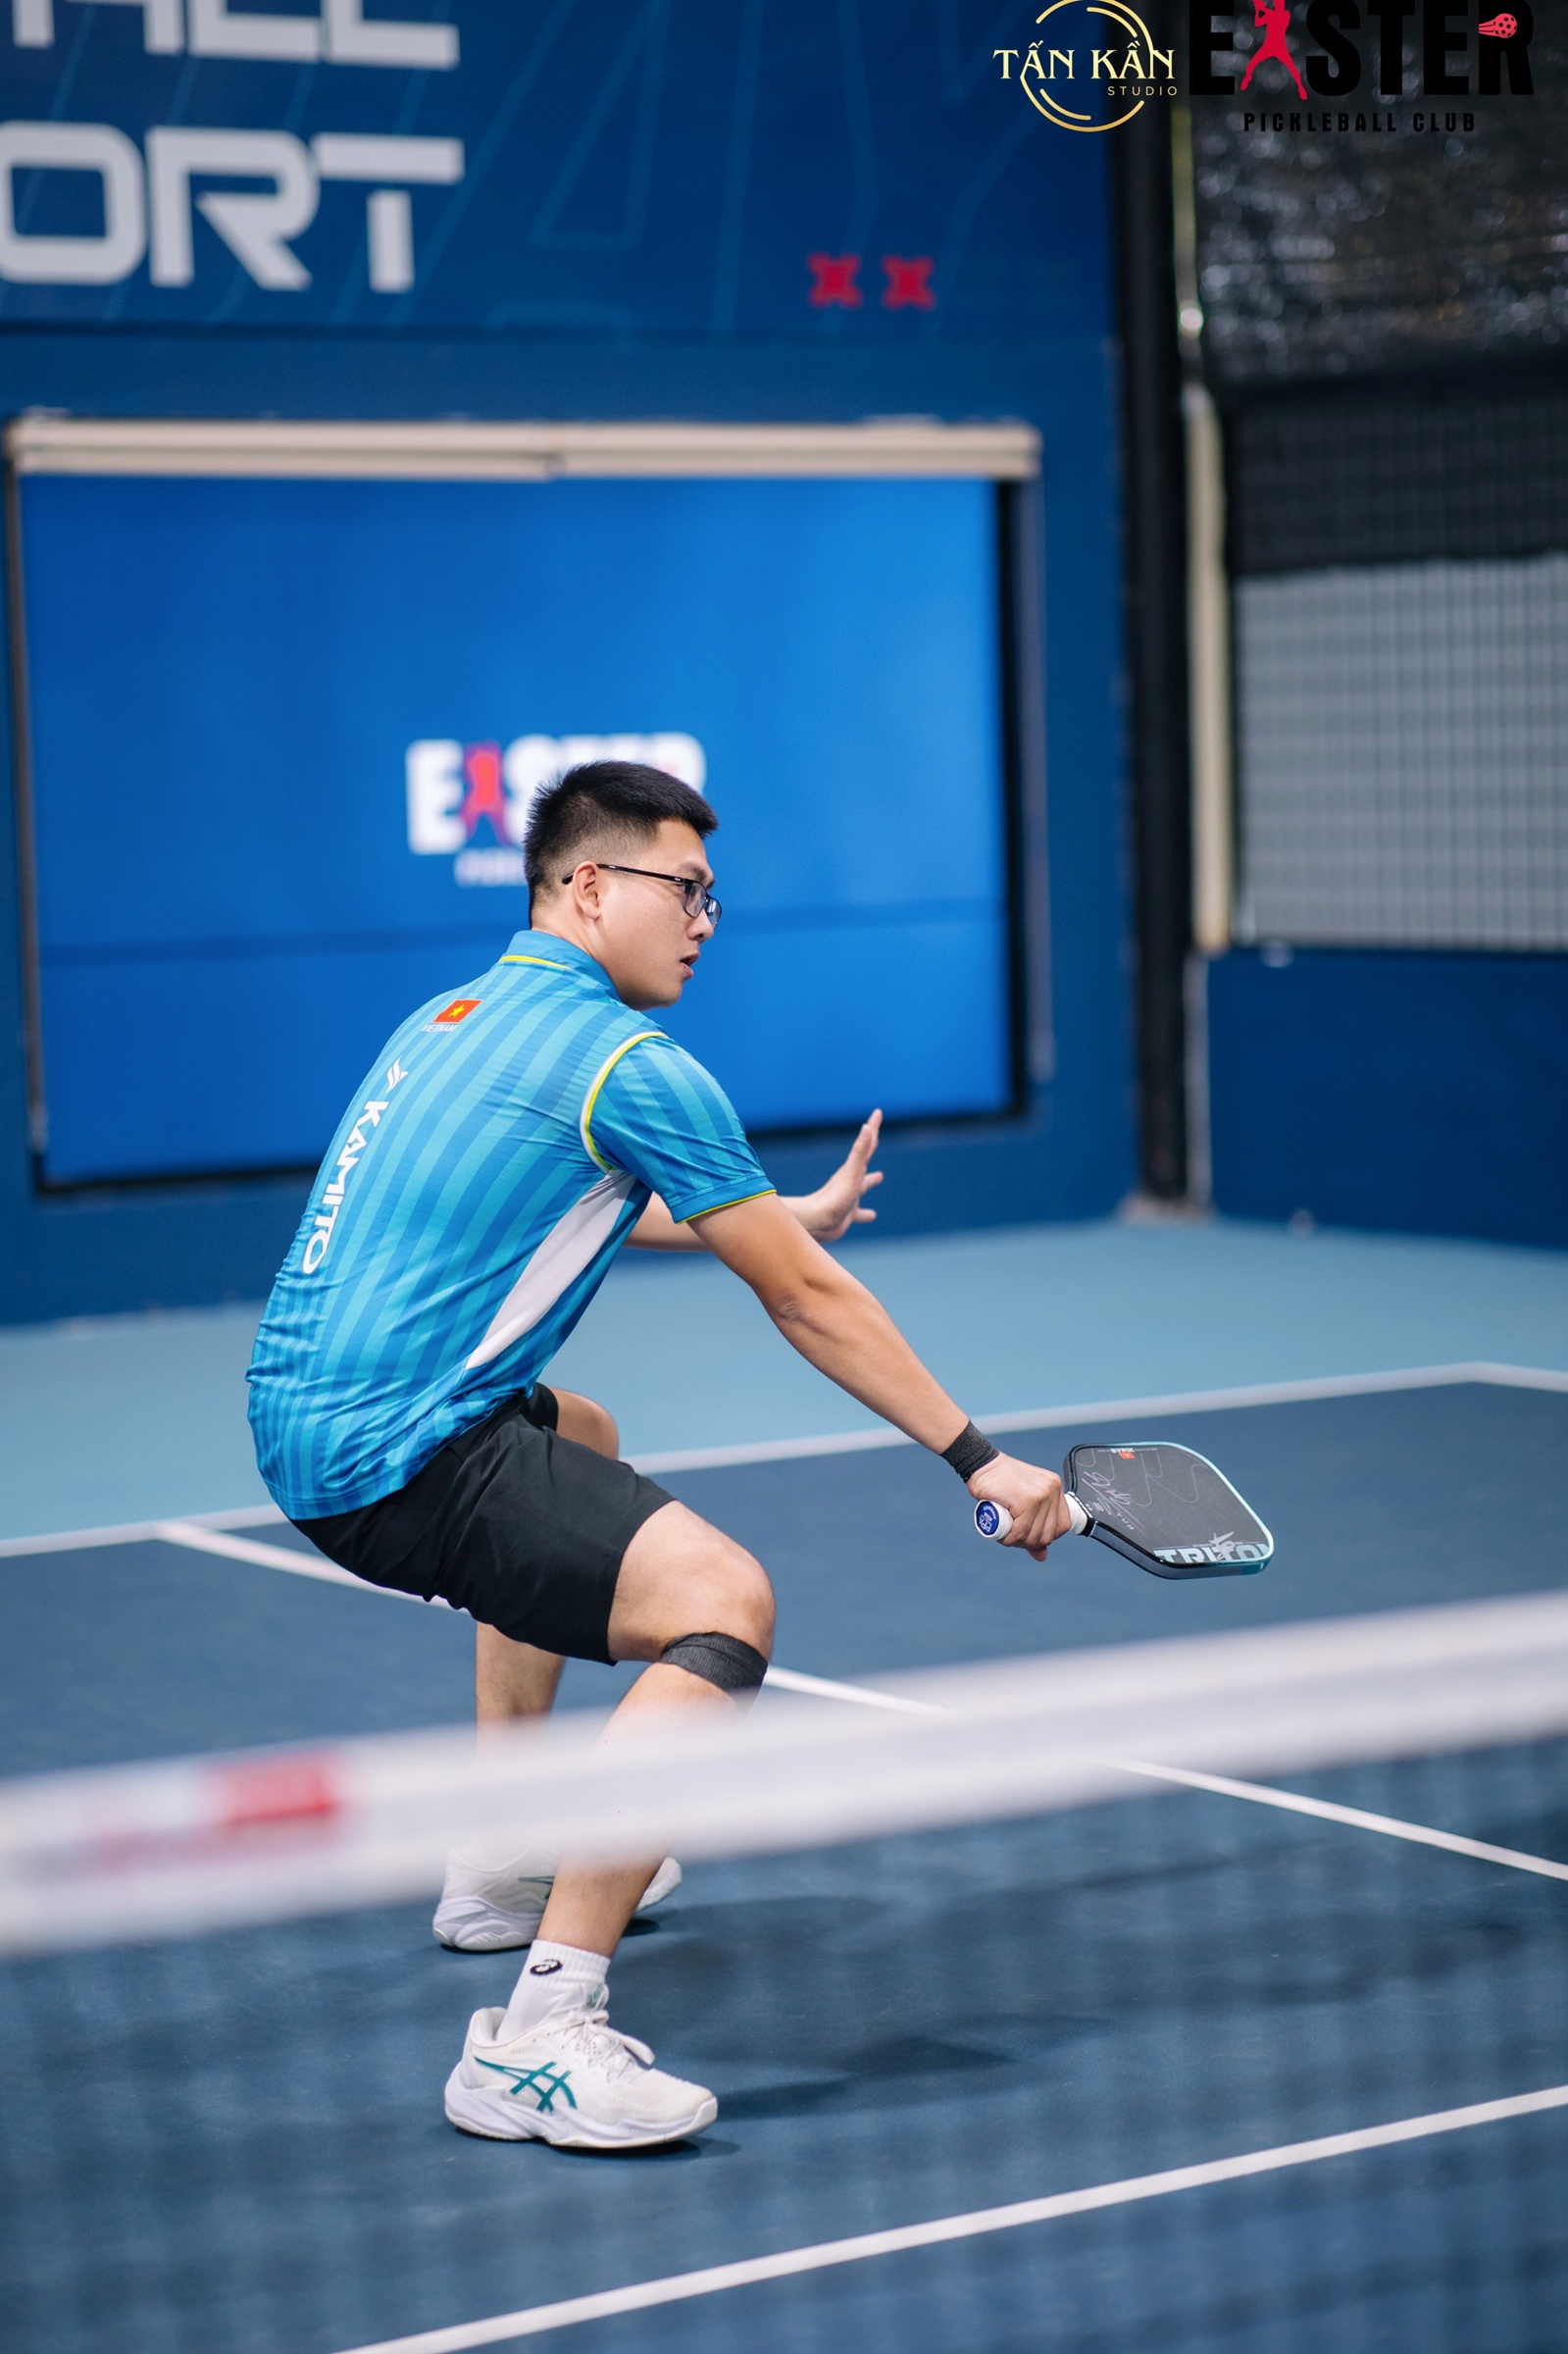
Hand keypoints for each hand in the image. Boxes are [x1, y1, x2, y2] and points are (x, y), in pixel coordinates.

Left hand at [793, 1111, 883, 1242]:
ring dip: (871, 1181)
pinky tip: (871, 1216)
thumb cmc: (834, 1198)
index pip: (867, 1144)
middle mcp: (851, 1180)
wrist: (817, 1222)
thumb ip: (859, 1150)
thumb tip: (867, 1127)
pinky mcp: (847, 1214)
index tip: (877, 1112)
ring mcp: (849, 1197)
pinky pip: (859, 1214)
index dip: (874, 1127)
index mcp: (853, 1169)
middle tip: (875, 1137)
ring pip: (863, 1186)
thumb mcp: (852, 1172)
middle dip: (870, 1148)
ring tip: (879, 1176)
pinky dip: (866, 1214)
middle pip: (864, 1160)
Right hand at [967, 1453, 1072, 1561]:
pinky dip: (1009, 1538)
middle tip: (1012, 1536)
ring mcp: (1041, 1495)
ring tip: (1005, 1533)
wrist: (982, 1465)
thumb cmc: (1000, 1483)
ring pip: (1034, 1536)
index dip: (1046, 1536)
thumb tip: (1042, 1556)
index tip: (1029, 1535)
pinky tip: (1001, 1533)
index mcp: (1055, 1488)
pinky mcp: (1027, 1500)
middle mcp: (1052, 1490)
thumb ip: (1034, 1528)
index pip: (1062, 1525)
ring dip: (1016, 1542)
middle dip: (1028, 1542)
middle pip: (1048, 1534)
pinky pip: (1021, 1532)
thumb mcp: (1022, 1505)